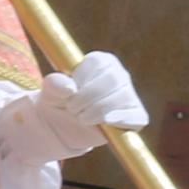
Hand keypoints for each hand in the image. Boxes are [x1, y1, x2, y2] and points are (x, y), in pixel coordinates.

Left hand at [10, 51, 145, 166]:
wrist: (63, 127)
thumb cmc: (60, 101)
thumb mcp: (50, 91)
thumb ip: (54, 84)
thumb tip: (70, 88)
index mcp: (101, 61)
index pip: (97, 63)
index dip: (81, 80)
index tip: (69, 93)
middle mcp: (120, 75)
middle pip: (113, 79)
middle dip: (88, 96)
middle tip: (72, 109)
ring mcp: (130, 95)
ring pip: (123, 97)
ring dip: (97, 110)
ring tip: (82, 118)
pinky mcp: (136, 116)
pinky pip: (137, 116)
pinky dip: (123, 119)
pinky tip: (107, 121)